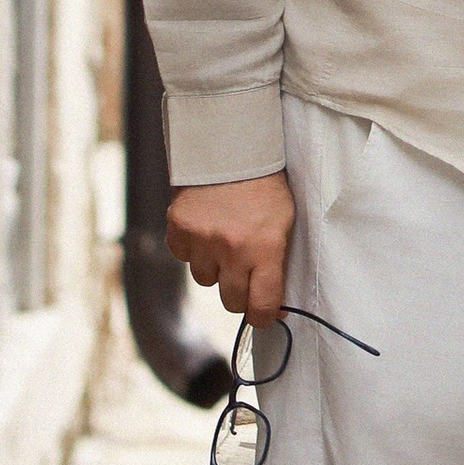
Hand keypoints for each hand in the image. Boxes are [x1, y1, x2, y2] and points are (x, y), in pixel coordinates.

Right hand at [166, 173, 294, 327]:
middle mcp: (233, 249)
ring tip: (224, 238)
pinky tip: (205, 227)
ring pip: (205, 279)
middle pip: (232, 301)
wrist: (231, 148)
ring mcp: (203, 240)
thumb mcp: (284, 223)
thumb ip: (279, 264)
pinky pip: (183, 257)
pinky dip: (193, 248)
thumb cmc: (265, 187)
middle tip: (244, 274)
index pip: (263, 305)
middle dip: (239, 294)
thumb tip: (277, 309)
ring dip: (215, 267)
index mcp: (266, 248)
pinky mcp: (179, 228)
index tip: (264, 315)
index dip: (264, 316)